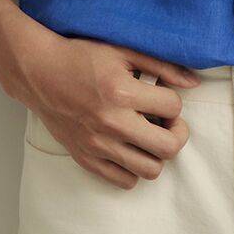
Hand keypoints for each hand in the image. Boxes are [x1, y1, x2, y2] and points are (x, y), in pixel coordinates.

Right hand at [22, 35, 201, 188]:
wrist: (39, 73)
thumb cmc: (81, 58)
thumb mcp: (123, 51)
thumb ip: (161, 65)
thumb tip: (194, 83)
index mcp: (122, 92)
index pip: (173, 107)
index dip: (174, 101)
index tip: (163, 97)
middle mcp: (111, 123)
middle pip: (169, 147)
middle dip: (176, 133)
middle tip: (166, 123)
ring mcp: (98, 145)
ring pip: (150, 170)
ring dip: (156, 153)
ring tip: (147, 136)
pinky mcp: (86, 159)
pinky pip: (125, 181)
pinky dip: (134, 168)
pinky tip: (129, 148)